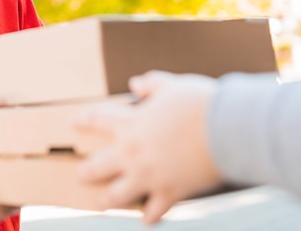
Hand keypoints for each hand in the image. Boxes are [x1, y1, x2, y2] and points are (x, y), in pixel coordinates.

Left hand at [74, 71, 222, 224]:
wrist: (227, 129)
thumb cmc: (200, 103)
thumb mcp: (173, 85)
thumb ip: (152, 84)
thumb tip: (136, 83)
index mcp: (131, 123)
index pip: (96, 121)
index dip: (82, 122)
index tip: (72, 123)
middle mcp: (133, 152)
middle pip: (98, 166)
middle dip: (87, 171)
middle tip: (81, 174)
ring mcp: (149, 176)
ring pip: (117, 195)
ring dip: (108, 200)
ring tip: (102, 203)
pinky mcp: (169, 193)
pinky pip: (154, 211)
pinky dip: (150, 216)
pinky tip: (146, 220)